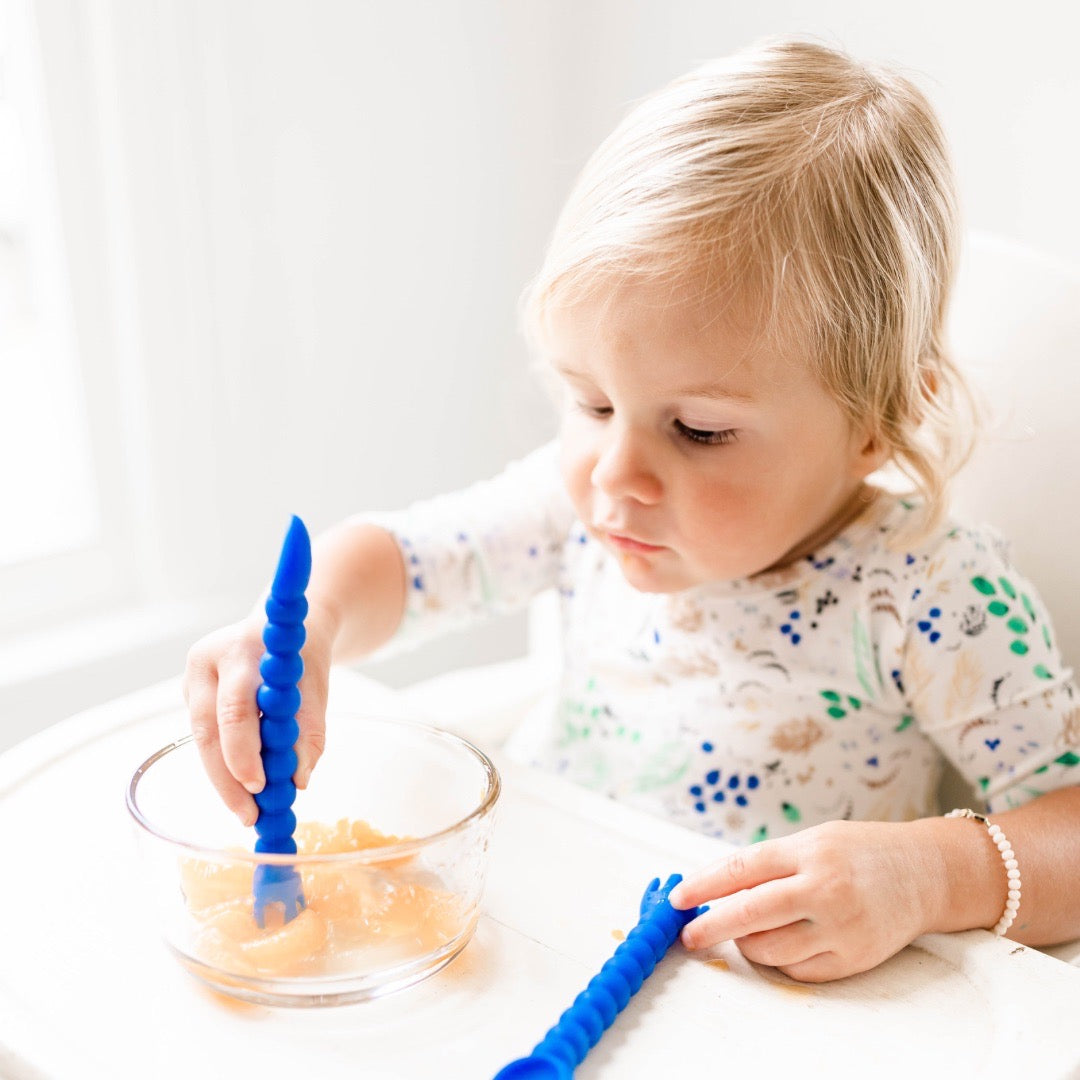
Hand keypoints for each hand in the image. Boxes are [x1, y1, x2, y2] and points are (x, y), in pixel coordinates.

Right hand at [183, 609, 334, 824]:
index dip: (244, 751)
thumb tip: (299, 779)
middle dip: (228, 779)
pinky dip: (224, 764)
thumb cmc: (300, 657)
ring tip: (249, 812)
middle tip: (250, 816)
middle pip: (208, 729)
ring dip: (224, 779)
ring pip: (201, 739)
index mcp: (241, 649)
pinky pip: (205, 736)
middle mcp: (207, 661)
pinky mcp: (191, 695)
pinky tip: (242, 788)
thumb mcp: (315, 686)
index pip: (235, 707)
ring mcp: (193, 678)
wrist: (281, 627)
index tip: (260, 786)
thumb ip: (309, 729)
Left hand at [668, 819, 937, 981]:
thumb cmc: (856, 852)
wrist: (923, 873)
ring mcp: (840, 927)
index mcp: (808, 852)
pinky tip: (782, 941)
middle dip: (710, 925)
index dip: (702, 886)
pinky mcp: (853, 959)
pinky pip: (797, 970)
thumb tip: (712, 889)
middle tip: (688, 934)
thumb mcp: (811, 840)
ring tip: (749, 928)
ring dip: (746, 943)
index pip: (741, 869)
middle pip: (749, 914)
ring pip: (769, 950)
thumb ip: (767, 864)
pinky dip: (779, 960)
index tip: (676, 899)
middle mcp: (823, 889)